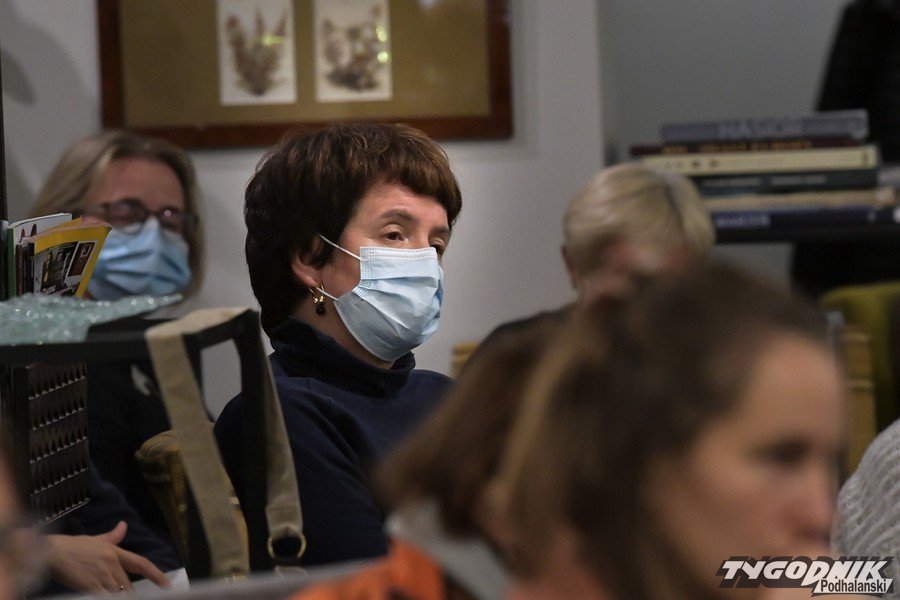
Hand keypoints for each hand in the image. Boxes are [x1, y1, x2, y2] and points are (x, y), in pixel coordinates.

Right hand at [47, 521, 169, 592]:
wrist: (52, 552)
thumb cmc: (71, 546)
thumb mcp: (94, 540)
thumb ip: (112, 536)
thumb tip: (124, 525)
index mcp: (115, 552)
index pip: (141, 563)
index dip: (156, 574)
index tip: (167, 585)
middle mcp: (112, 563)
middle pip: (128, 585)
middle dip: (129, 594)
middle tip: (131, 596)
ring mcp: (102, 575)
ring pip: (119, 593)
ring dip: (117, 596)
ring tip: (115, 595)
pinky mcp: (91, 585)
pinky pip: (105, 596)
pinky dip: (108, 597)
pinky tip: (106, 596)